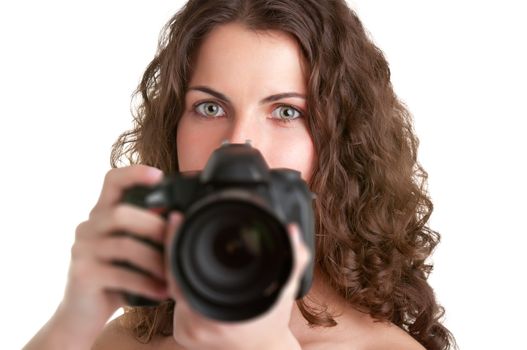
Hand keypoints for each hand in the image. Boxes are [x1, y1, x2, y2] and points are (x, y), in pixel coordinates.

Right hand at [53, 165, 168, 345]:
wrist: (81, 315)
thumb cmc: (115, 278)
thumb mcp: (131, 251)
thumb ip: (145, 233)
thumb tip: (180, 222)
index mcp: (101, 215)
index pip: (112, 181)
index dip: (134, 173)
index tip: (158, 175)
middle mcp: (87, 227)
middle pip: (121, 213)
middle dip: (154, 226)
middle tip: (175, 241)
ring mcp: (82, 250)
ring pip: (124, 245)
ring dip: (155, 260)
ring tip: (173, 274)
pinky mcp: (82, 274)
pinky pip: (120, 274)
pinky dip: (146, 283)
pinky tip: (162, 291)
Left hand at [164, 212, 309, 349]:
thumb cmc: (273, 320)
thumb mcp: (286, 287)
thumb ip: (293, 258)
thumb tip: (291, 230)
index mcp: (218, 313)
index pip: (180, 270)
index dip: (175, 241)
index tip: (176, 219)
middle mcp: (197, 324)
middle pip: (171, 276)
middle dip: (175, 248)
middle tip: (179, 224)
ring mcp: (186, 332)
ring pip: (172, 288)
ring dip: (179, 267)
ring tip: (188, 246)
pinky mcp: (182, 335)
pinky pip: (176, 302)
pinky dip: (183, 285)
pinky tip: (193, 274)